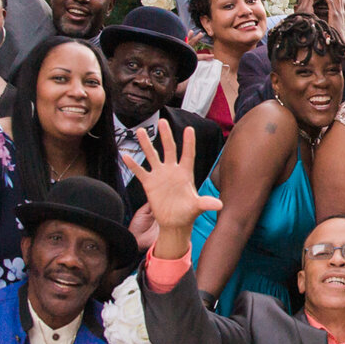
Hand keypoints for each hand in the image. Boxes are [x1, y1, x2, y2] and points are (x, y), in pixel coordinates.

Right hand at [121, 118, 223, 257]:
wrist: (174, 222)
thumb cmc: (188, 213)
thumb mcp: (197, 207)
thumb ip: (206, 203)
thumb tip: (219, 205)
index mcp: (186, 173)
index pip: (188, 154)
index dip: (189, 142)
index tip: (189, 129)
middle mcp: (172, 170)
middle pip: (169, 149)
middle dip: (166, 135)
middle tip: (162, 121)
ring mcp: (160, 175)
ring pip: (152, 156)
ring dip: (146, 144)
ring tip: (140, 131)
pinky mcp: (149, 183)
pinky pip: (140, 171)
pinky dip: (133, 164)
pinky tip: (125, 155)